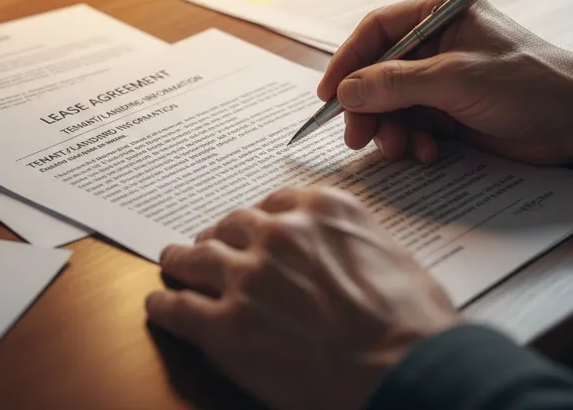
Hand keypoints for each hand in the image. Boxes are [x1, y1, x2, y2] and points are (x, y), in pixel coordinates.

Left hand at [146, 187, 457, 409]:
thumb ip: (352, 238)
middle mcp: (279, 233)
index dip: (256, 217)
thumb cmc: (413, 321)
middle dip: (220, 236)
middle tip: (210, 246)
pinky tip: (159, 304)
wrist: (407, 370)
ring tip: (173, 263)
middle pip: (232, 225)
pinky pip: (179, 307)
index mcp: (320, 209)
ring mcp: (248, 276)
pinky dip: (165, 305)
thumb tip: (341, 251)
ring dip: (182, 260)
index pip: (273, 202)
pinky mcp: (227, 325)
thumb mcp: (391, 252)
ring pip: (197, 256)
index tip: (248, 226)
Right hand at [318, 0, 572, 165]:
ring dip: (390, 128)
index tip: (328, 94)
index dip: (347, 61)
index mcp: (436, 15)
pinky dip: (412, 140)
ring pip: (392, 103)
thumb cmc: (527, 82)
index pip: (376, 31)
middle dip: (368, 106)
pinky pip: (413, 124)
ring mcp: (441, 79)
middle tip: (358, 136)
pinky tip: (427, 152)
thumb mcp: (454, 79)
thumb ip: (395, 83)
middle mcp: (434, 44)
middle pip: (378, 73)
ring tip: (399, 148)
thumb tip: (345, 91)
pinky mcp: (450, 111)